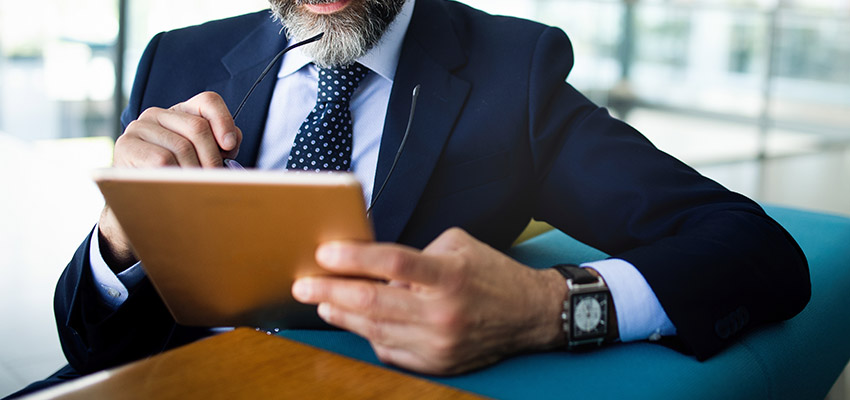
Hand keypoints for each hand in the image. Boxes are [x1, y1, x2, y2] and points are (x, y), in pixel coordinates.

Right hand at [99, 92, 241, 270]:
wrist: (136, 198)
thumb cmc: (175, 177)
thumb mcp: (201, 158)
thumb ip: (220, 145)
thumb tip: (232, 142)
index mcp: (180, 112)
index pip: (208, 101)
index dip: (224, 121)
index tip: (230, 147)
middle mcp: (157, 114)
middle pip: (198, 127)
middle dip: (212, 157)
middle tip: (214, 179)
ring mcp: (139, 127)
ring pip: (182, 146)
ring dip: (194, 171)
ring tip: (196, 187)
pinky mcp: (126, 146)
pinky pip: (162, 159)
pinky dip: (176, 176)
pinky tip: (177, 186)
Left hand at [292, 228, 567, 374]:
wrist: (529, 315)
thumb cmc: (489, 274)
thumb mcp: (457, 246)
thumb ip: (414, 254)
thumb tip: (370, 263)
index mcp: (449, 275)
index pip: (392, 262)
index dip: (353, 257)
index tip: (324, 253)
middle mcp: (443, 312)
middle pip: (373, 301)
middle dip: (329, 291)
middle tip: (303, 284)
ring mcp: (439, 343)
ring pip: (374, 330)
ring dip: (342, 315)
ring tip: (321, 302)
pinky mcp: (436, 364)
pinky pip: (389, 351)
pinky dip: (369, 335)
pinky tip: (355, 321)